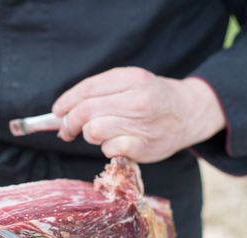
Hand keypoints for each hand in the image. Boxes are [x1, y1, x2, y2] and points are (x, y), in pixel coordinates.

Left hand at [52, 67, 225, 162]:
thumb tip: (64, 110)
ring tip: (98, 133)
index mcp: (131, 78)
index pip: (87, 89)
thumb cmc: (153, 97)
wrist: (189, 113)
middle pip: (86, 112)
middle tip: (67, 129)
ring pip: (93, 131)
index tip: (57, 111)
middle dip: (70, 122)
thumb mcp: (132, 81)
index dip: (66, 101)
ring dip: (90, 134)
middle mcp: (136, 100)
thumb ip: (101, 90)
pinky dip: (106, 148)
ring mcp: (141, 124)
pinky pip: (108, 149)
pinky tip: (115, 143)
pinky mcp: (142, 147)